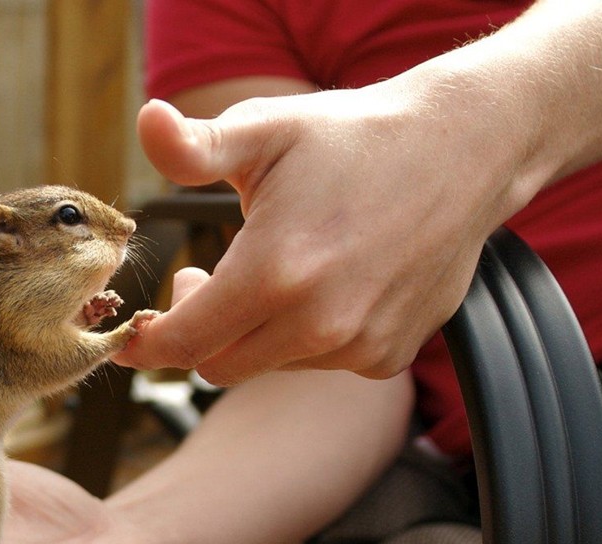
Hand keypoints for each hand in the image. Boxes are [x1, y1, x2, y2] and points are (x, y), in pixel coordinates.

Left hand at [120, 82, 538, 382]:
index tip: (135, 331)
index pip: (183, 344)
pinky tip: (324, 285)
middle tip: (205, 280)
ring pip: (269, 365)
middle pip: (218, 365)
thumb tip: (146, 120)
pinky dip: (307, 337)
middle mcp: (318, 322)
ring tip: (274, 270)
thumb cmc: (352, 137)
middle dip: (197, 332)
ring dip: (256, 332)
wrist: (466, 150)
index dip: (147, 344)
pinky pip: (321, 364)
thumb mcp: (265, 130)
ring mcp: (359, 344)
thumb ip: (194, 145)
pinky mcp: (389, 354)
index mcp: (273, 272)